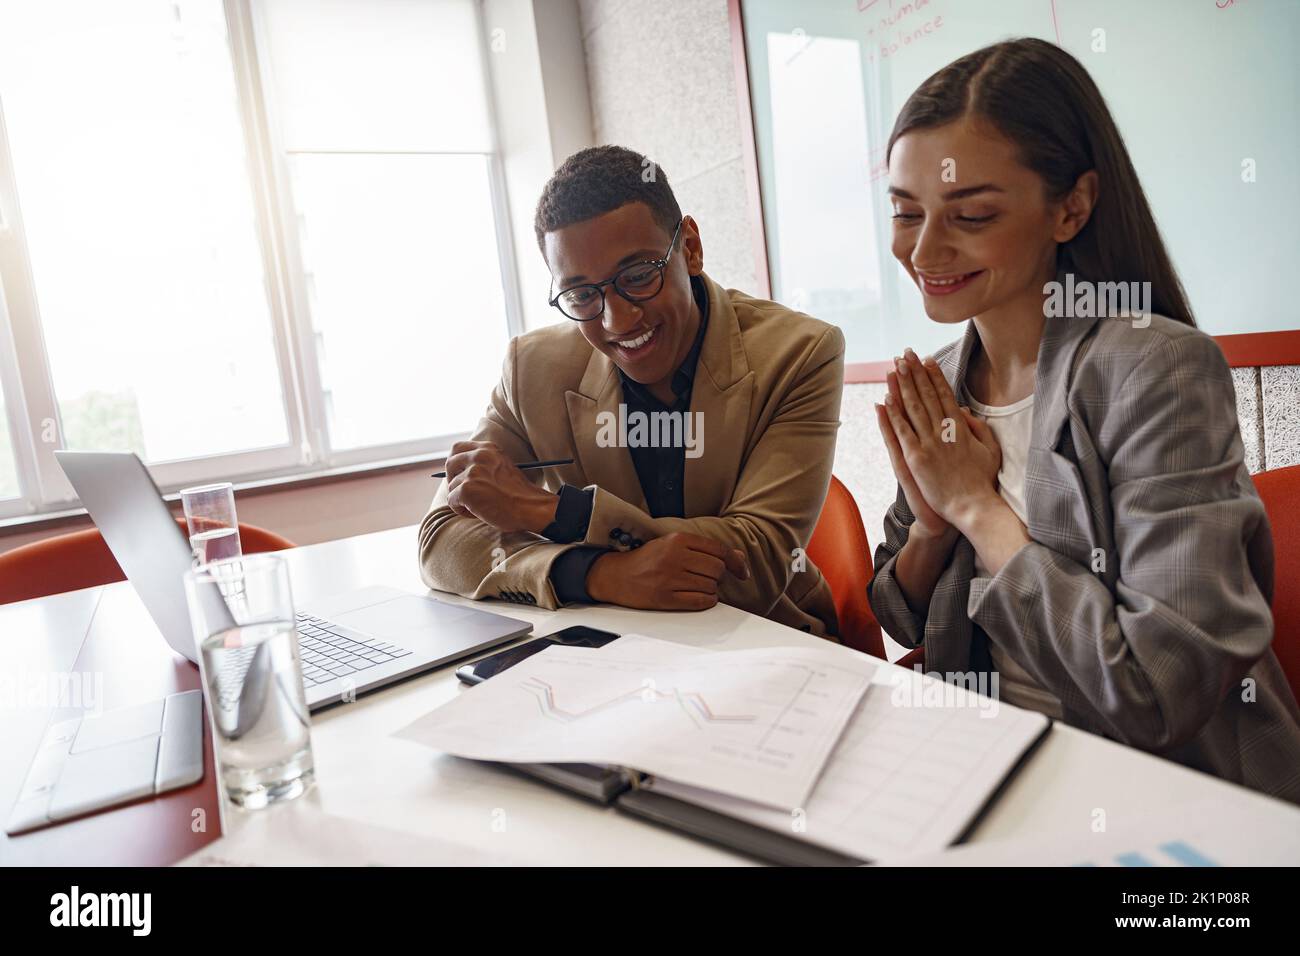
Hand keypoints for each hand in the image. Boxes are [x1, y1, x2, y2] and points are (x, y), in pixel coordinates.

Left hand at [443, 440, 557, 533]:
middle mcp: (479, 456)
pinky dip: (461, 510)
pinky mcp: (466, 489)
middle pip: (450, 463)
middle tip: (464, 493)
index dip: (456, 462)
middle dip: (452, 479)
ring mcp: (472, 472)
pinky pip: (452, 501)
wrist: (531, 508)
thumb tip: (460, 472)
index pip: (458, 448)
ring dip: (461, 499)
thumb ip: (484, 464)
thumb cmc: (519, 494)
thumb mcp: (501, 468)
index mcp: (488, 449)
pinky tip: (477, 513)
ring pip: (452, 486)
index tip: (460, 474)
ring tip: (479, 506)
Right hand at [585, 532, 749, 610]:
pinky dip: (706, 601)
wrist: (615, 575)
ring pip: (711, 586)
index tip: (742, 572)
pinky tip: (700, 598)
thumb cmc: (647, 560)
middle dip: (720, 577)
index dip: (736, 562)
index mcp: (678, 540)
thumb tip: (740, 558)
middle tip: (711, 579)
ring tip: (698, 587)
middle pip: (717, 569)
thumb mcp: (674, 546)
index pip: (720, 550)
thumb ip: (706, 550)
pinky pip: (700, 602)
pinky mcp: (665, 598)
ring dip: (711, 589)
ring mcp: (669, 578)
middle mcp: (675, 557)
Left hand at [879, 349, 1003, 533]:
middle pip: (926, 395)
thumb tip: (963, 410)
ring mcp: (928, 443)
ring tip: (894, 367)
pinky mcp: (915, 458)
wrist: (972, 506)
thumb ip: (978, 427)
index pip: (944, 394)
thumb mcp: (990, 449)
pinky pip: (901, 431)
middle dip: (915, 372)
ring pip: (912, 408)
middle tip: (906, 353)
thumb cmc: (982, 481)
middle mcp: (943, 431)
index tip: (927, 359)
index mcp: (961, 427)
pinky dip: (893, 414)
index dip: (934, 375)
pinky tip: (885, 398)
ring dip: (902, 386)